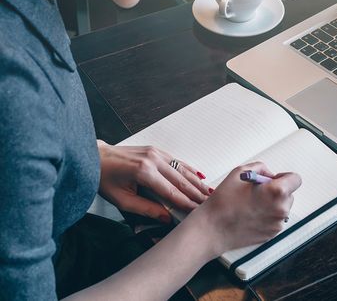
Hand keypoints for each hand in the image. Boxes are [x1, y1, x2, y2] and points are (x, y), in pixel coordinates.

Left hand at [97, 140, 211, 222]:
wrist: (95, 158)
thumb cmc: (104, 178)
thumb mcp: (122, 200)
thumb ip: (145, 209)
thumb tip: (165, 218)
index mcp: (144, 172)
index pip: (171, 191)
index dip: (186, 203)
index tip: (197, 211)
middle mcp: (152, 159)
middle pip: (181, 180)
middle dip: (196, 193)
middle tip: (209, 203)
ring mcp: (155, 153)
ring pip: (182, 169)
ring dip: (196, 182)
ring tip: (208, 192)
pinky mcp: (156, 150)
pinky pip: (177, 161)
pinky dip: (189, 169)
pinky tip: (199, 176)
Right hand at [190, 161, 301, 255]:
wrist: (212, 229)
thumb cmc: (223, 202)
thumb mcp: (239, 172)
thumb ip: (260, 168)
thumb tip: (269, 174)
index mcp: (276, 192)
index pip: (295, 179)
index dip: (284, 177)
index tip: (274, 179)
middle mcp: (281, 209)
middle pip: (289, 194)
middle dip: (277, 190)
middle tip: (258, 192)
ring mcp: (277, 224)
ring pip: (282, 207)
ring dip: (272, 203)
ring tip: (251, 204)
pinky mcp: (271, 234)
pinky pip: (275, 219)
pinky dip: (267, 215)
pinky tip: (251, 214)